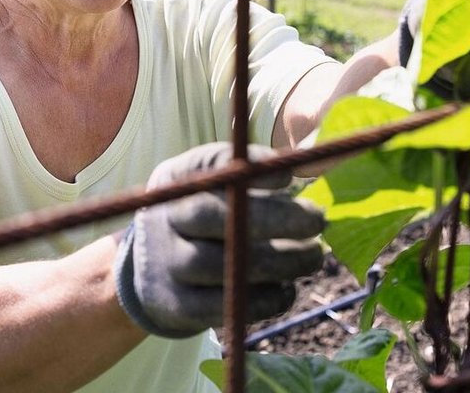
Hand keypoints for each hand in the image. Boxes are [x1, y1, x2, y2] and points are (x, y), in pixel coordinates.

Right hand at [113, 143, 324, 338]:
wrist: (152, 270)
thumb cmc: (201, 218)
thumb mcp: (212, 184)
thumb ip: (248, 172)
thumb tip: (299, 166)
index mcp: (176, 178)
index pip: (208, 164)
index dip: (250, 168)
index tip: (290, 178)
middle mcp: (164, 217)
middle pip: (210, 215)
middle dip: (272, 218)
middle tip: (318, 219)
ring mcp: (165, 263)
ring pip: (219, 265)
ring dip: (278, 262)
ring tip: (314, 256)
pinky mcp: (176, 305)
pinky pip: (221, 306)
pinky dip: (262, 300)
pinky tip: (287, 289)